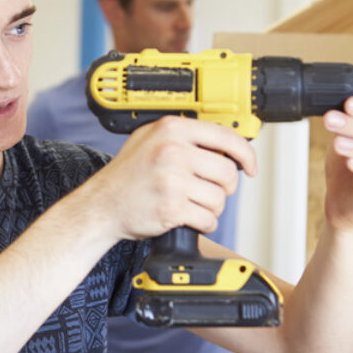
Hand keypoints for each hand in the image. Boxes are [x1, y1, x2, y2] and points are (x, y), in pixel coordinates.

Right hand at [95, 116, 256, 240]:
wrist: (101, 206)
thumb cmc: (127, 175)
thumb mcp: (150, 140)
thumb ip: (184, 136)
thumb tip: (226, 143)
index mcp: (171, 128)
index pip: (226, 137)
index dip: (246, 155)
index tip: (250, 167)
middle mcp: (172, 150)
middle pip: (227, 172)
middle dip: (224, 188)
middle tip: (209, 191)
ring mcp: (172, 179)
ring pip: (219, 199)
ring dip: (211, 208)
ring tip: (191, 205)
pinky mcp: (172, 207)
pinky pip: (208, 219)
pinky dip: (203, 224)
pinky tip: (187, 218)